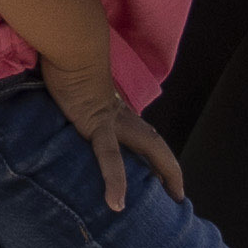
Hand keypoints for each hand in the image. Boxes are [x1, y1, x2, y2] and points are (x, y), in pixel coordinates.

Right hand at [44, 66, 185, 222]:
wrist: (72, 44)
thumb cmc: (68, 57)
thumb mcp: (72, 85)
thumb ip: (77, 96)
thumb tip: (70, 101)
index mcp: (115, 109)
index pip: (142, 134)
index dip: (154, 153)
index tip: (159, 174)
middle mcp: (121, 116)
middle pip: (155, 144)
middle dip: (170, 168)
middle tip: (178, 195)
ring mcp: (113, 121)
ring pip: (149, 148)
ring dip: (165, 172)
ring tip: (174, 198)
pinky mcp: (98, 125)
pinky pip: (110, 157)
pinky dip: (115, 181)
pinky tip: (117, 203)